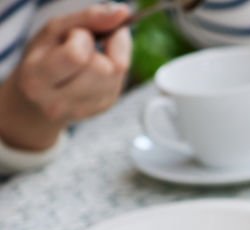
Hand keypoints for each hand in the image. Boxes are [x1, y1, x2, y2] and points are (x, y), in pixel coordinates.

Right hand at [0, 4, 131, 151]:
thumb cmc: (43, 57)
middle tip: (84, 46)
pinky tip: (96, 69)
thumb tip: (123, 12)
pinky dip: (114, 68)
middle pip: (103, 68)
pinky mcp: (103, 108)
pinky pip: (121, 80)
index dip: (82, 38)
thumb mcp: (54, 31)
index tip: (75, 34)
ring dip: (109, 57)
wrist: (37, 98)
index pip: (76, 56)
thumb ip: (87, 18)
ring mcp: (84, 109)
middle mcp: (59, 102)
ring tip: (90, 57)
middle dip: (98, 49)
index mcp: (37, 79)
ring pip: (117, 74)